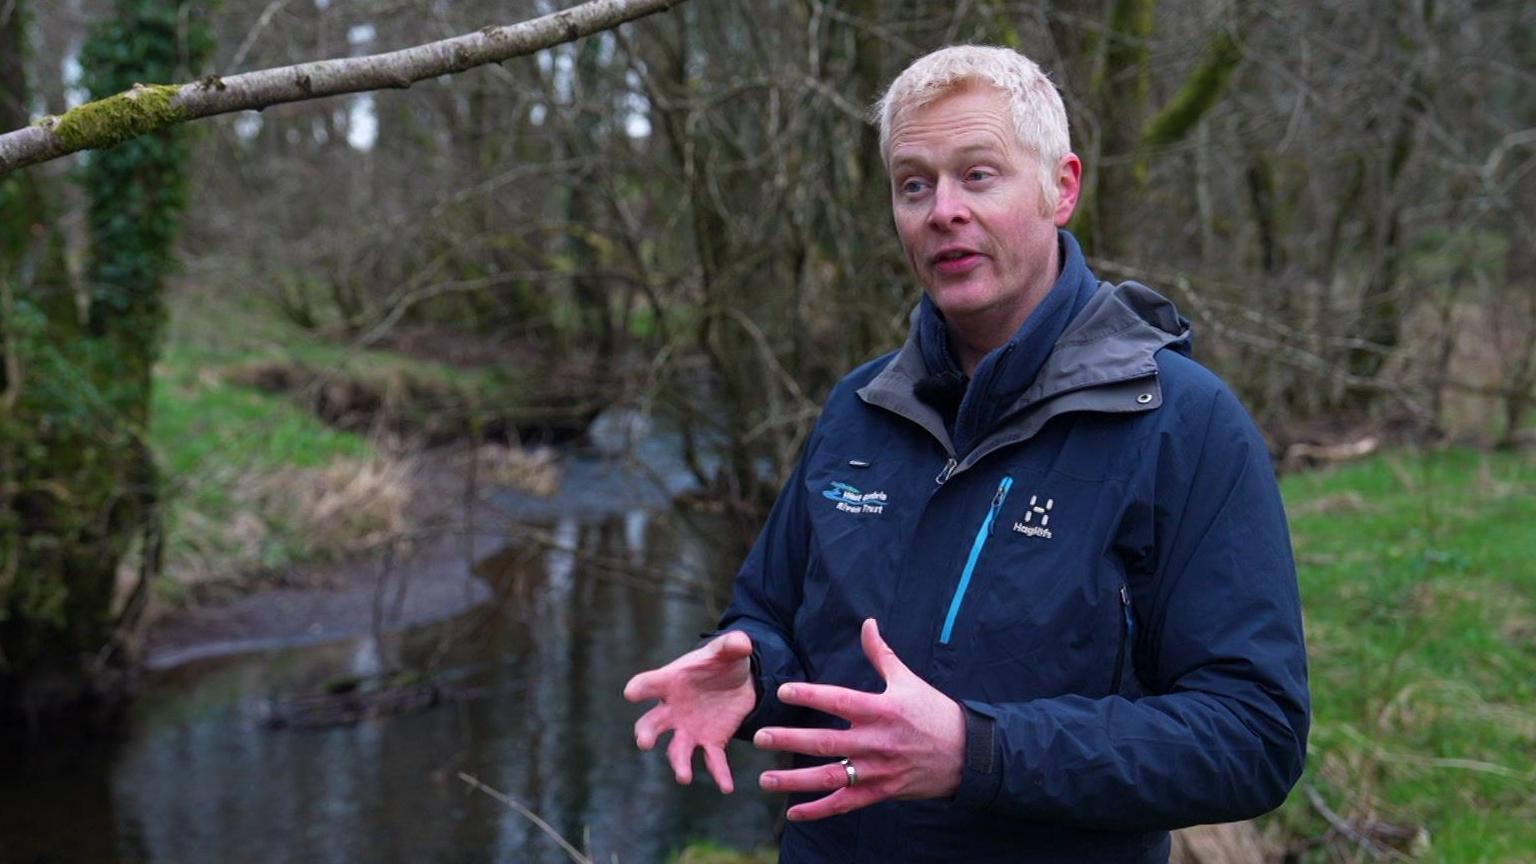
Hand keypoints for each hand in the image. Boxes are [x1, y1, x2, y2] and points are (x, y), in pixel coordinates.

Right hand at [623, 630, 756, 792]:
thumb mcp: (728, 649)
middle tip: (644, 742)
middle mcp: (673, 710)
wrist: (738, 680)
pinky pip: (713, 760)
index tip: (631, 693)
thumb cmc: (722, 661)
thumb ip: (733, 644)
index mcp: (671, 682)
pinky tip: (727, 787)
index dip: (639, 688)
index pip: (649, 684)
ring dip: (679, 763)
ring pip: (677, 750)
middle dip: (646, 734)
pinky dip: (719, 774)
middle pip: (652, 724)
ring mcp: (690, 729)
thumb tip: (741, 643)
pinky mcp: (711, 742)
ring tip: (684, 777)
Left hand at [752, 618, 964, 820]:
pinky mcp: (881, 792)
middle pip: (826, 742)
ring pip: (830, 777)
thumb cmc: (935, 712)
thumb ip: (881, 654)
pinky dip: (819, 811)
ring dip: (795, 780)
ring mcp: (877, 770)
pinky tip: (793, 812)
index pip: (839, 701)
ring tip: (765, 780)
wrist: (968, 754)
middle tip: (760, 738)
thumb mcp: (908, 680)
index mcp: (881, 710)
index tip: (782, 690)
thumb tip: (867, 622)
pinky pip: (846, 804)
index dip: (810, 694)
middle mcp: (876, 741)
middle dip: (790, 740)